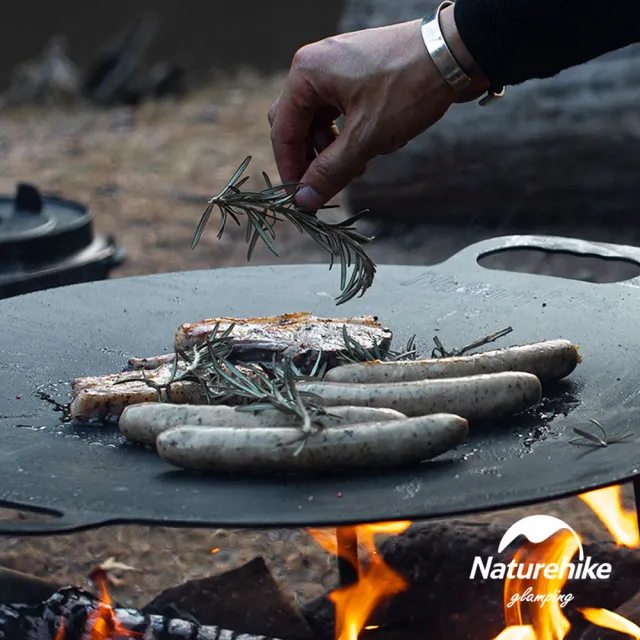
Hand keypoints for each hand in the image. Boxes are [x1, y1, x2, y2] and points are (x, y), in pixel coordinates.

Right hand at [268, 9, 487, 211]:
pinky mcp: (357, 72)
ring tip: (360, 166)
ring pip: (320, 120)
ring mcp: (337, 66)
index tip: (301, 199)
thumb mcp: (366, 138)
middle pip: (297, 124)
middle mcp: (315, 65)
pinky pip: (340, 110)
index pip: (283, 131)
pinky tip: (373, 145)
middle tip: (330, 182)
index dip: (290, 169)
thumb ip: (330, 171)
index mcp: (306, 73)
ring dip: (335, 148)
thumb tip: (304, 201)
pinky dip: (351, 132)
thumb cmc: (408, 90)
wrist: (457, 53)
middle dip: (314, 157)